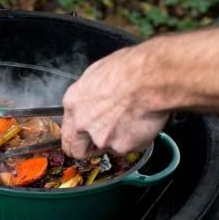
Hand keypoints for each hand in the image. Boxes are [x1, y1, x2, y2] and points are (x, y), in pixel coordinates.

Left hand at [61, 44, 168, 158]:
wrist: (151, 78)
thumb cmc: (129, 69)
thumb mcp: (97, 74)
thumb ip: (89, 96)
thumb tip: (92, 102)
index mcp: (73, 103)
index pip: (67, 132)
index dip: (76, 139)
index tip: (82, 142)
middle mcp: (82, 123)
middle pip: (78, 150)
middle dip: (89, 150)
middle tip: (104, 142)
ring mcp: (100, 137)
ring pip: (107, 147)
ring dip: (117, 140)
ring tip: (131, 120)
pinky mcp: (120, 146)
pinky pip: (128, 148)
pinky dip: (135, 140)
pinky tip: (141, 123)